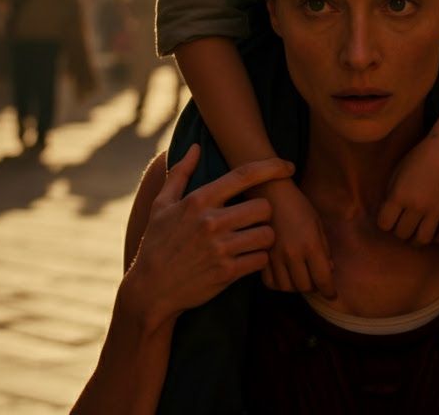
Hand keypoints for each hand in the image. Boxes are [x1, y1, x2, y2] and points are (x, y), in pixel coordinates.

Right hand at [122, 145, 291, 327]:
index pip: (244, 175)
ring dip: (265, 237)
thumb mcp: (161, 205)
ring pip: (267, 234)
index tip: (288, 167)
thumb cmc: (156, 244)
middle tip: (256, 218)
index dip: (272, 167)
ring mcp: (221, 248)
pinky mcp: (227, 273)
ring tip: (254, 238)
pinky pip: (261, 260)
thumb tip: (195, 147)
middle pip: (263, 207)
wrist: (150, 291)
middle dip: (265, 212)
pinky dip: (259, 259)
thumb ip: (180, 173)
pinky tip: (249, 258)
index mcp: (199, 200)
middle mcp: (212, 222)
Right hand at [253, 178, 336, 298]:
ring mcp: (275, 256)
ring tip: (300, 276)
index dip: (329, 291)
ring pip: (287, 287)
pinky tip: (284, 275)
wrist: (269, 192)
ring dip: (296, 286)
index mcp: (311, 244)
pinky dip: (279, 283)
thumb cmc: (298, 205)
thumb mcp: (317, 223)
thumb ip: (324, 248)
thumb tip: (329, 269)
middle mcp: (293, 254)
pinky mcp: (261, 255)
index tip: (332, 295)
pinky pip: (270, 282)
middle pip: (305, 287)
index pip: (323, 279)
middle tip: (316, 280)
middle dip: (314, 287)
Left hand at [377, 133, 438, 244]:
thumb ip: (391, 194)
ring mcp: (436, 211)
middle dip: (398, 229)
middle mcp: (417, 206)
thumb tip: (388, 214)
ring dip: (415, 238)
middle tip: (401, 222)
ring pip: (422, 240)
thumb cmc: (420, 156)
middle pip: (401, 233)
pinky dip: (436, 237)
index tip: (387, 217)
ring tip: (414, 231)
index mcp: (400, 195)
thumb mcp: (397, 171)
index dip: (384, 222)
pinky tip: (432, 230)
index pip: (384, 224)